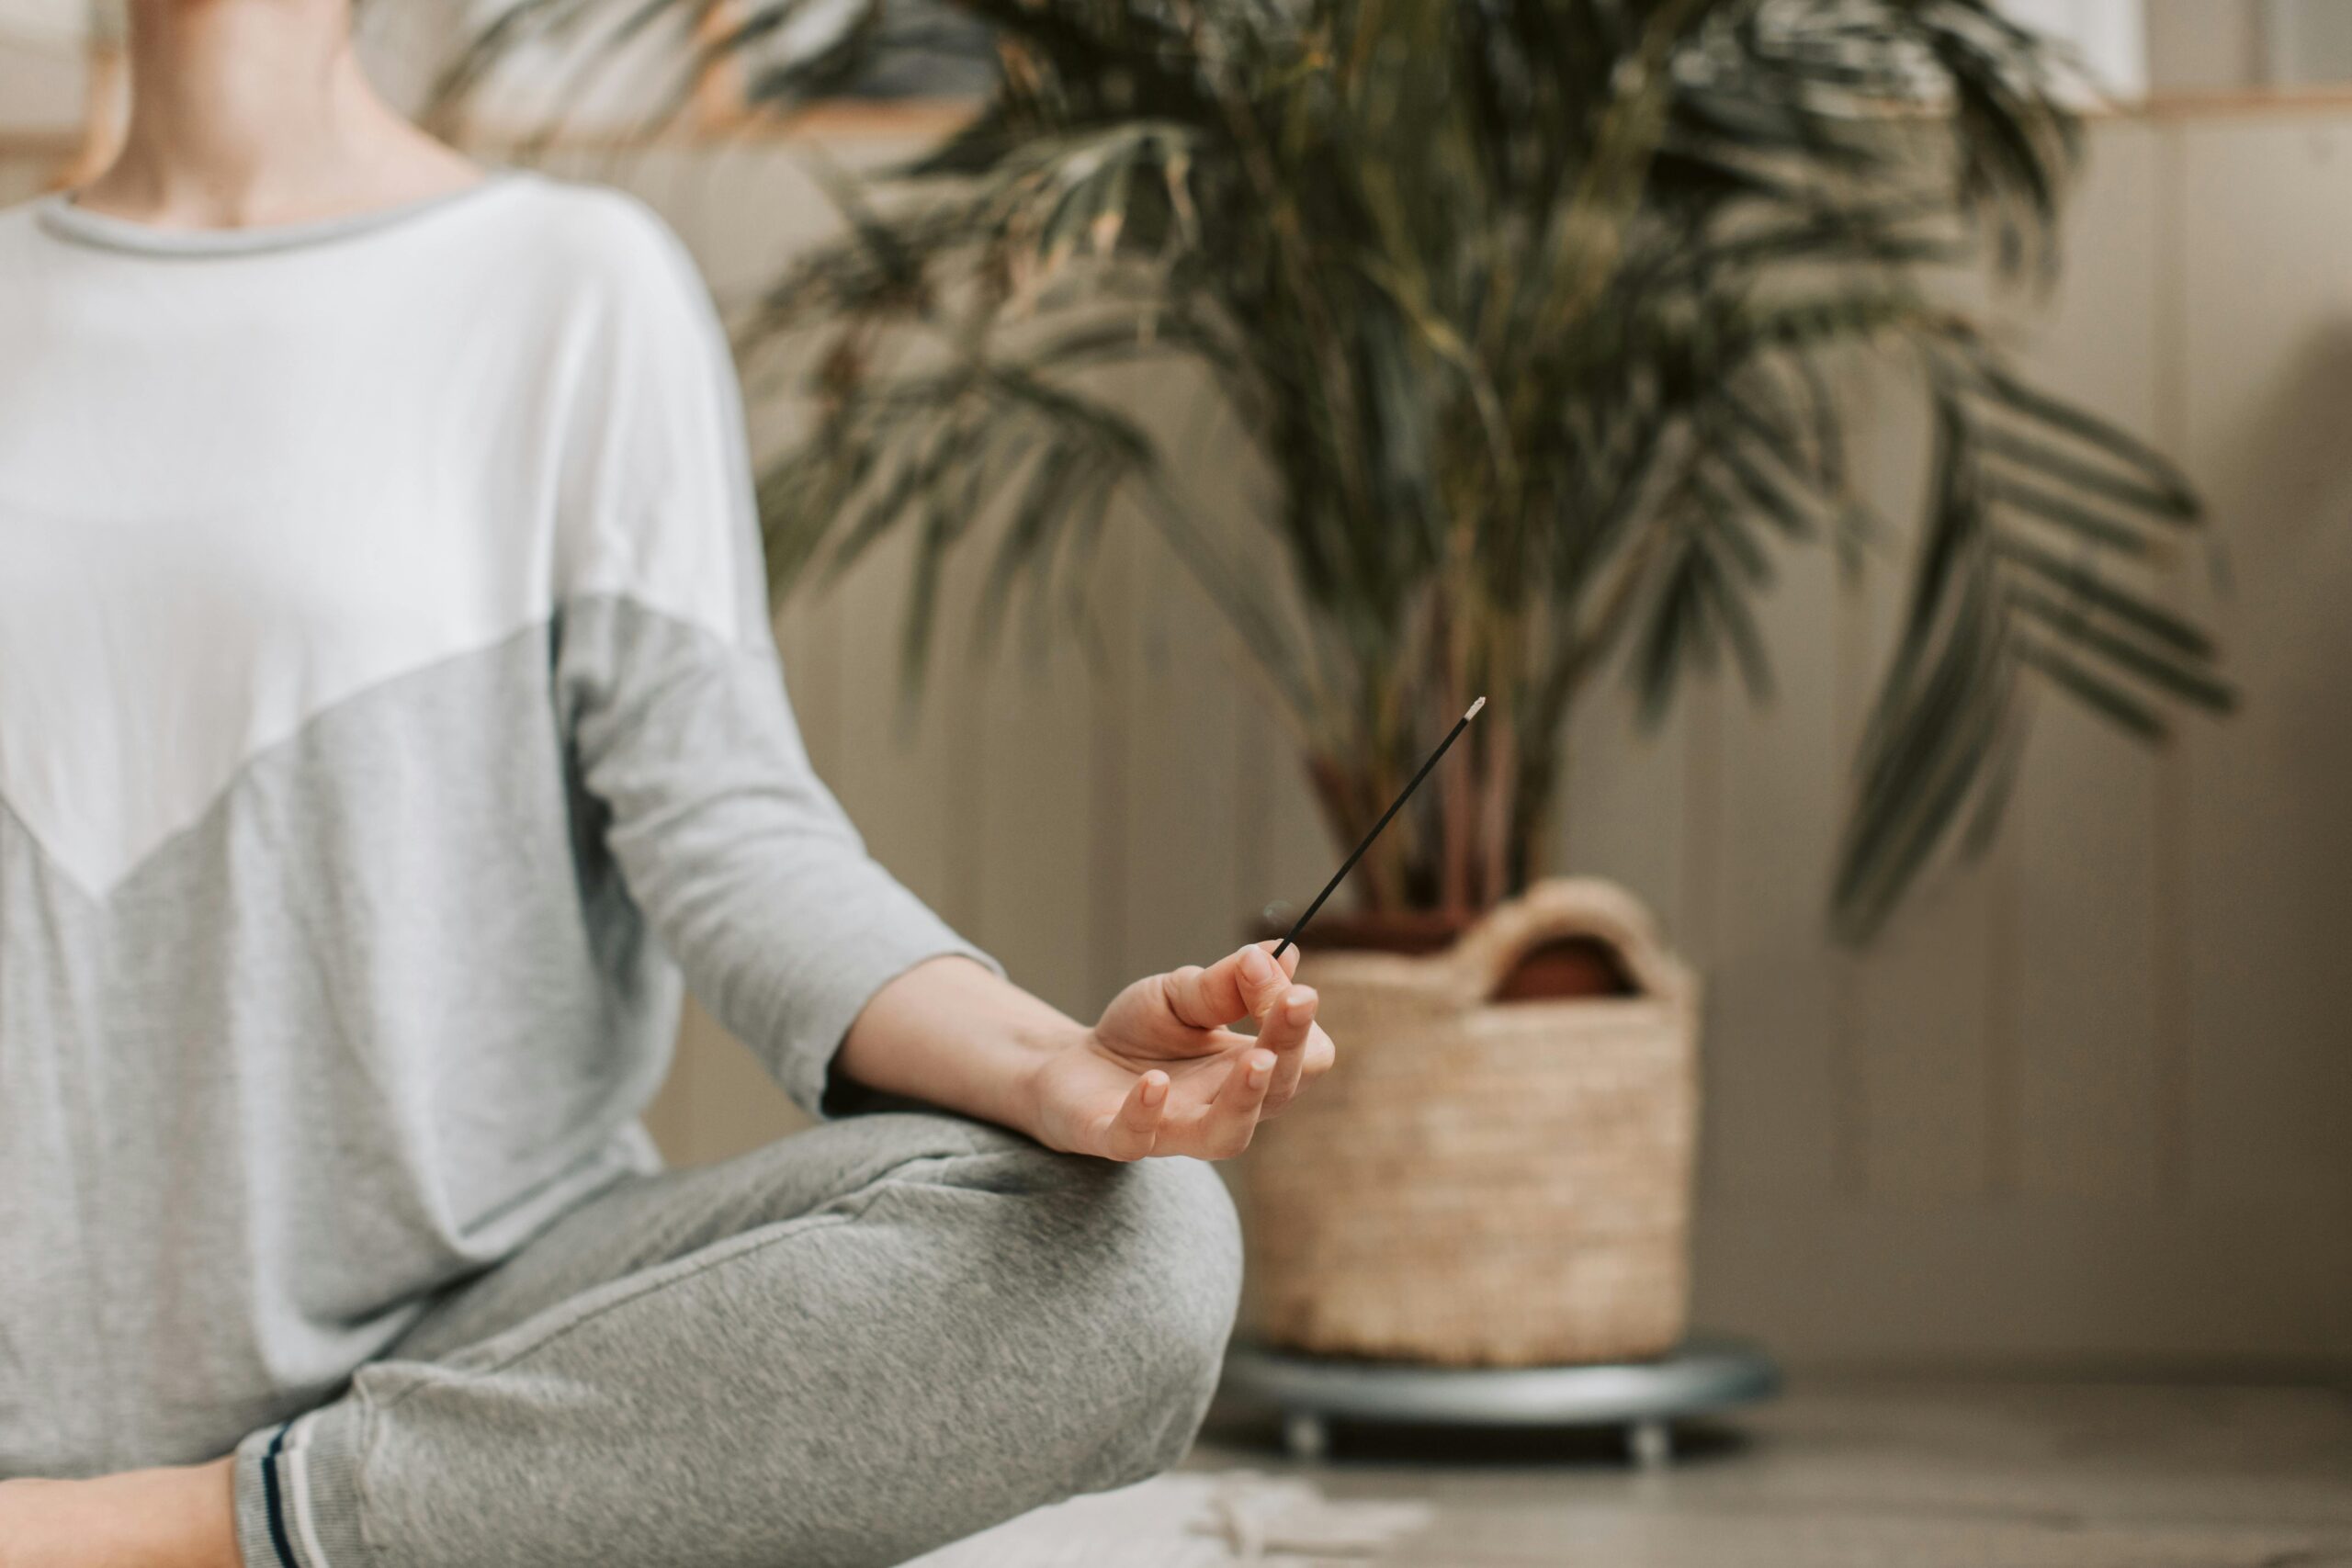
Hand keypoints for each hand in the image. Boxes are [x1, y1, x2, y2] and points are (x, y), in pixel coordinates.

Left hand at [1026, 943, 1336, 1160]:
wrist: (1070, 1064)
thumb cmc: (1140, 1034)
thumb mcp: (1181, 995)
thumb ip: (1226, 983)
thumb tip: (1280, 951)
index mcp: (1248, 1070)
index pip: (1304, 1057)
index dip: (1298, 1018)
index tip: (1272, 966)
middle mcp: (1222, 1107)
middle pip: (1279, 1093)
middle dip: (1290, 1046)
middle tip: (1293, 1002)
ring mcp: (1171, 1129)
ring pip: (1226, 1136)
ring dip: (1245, 1100)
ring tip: (1256, 1059)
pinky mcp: (1116, 1137)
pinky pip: (1137, 1139)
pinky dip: (1147, 1113)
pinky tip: (1155, 1081)